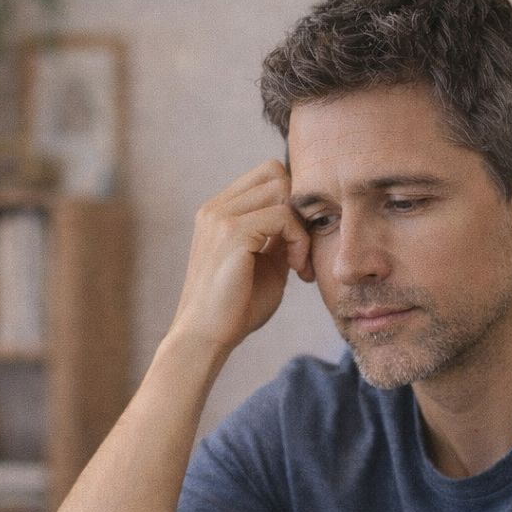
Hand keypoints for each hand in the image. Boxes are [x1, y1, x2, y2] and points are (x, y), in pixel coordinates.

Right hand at [172, 160, 313, 355]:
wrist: (205, 338)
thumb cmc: (235, 308)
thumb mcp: (265, 264)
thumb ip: (279, 237)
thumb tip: (305, 217)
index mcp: (219, 211)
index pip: (267, 174)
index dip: (292, 201)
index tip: (296, 242)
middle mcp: (216, 207)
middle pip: (277, 173)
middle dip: (299, 208)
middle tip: (301, 250)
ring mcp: (220, 217)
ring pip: (282, 189)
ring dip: (301, 225)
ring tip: (298, 262)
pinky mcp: (232, 232)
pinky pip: (283, 216)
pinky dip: (299, 241)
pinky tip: (295, 269)